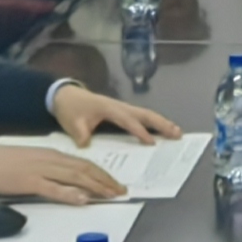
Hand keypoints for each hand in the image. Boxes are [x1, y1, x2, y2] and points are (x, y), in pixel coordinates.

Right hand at [0, 138, 127, 202]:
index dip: (102, 174)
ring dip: (95, 187)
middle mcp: (51, 159)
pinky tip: (82, 199)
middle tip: (121, 191)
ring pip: (75, 177)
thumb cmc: (5, 163)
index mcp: (52, 154)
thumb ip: (51, 170)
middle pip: (84, 169)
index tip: (115, 183)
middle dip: (105, 181)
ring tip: (111, 195)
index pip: (84, 163)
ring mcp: (41, 170)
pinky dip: (70, 194)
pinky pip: (53, 188)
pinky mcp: (29, 181)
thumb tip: (69, 182)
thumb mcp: (33, 162)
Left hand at [46, 85, 182, 146]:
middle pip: (144, 114)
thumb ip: (81, 135)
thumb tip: (88, 146)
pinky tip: (162, 130)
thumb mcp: (72, 123)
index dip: (140, 131)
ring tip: (177, 132)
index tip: (152, 142)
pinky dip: (153, 122)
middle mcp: (119, 106)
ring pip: (146, 114)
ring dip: (161, 122)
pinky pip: (140, 116)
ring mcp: (122, 108)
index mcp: (109, 108)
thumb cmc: (70, 109)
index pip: (128, 120)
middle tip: (177, 134)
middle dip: (161, 123)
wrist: (64, 96)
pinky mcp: (121, 111)